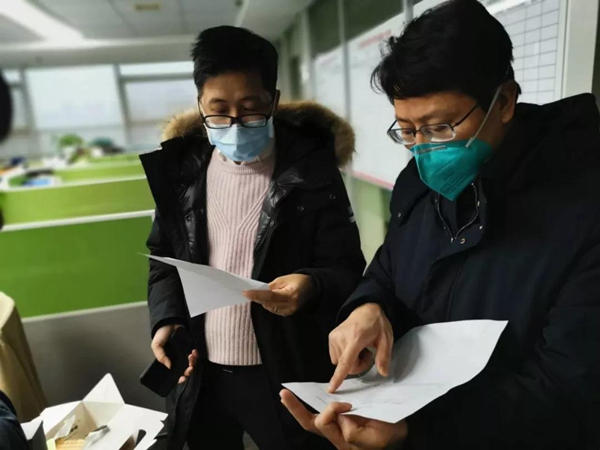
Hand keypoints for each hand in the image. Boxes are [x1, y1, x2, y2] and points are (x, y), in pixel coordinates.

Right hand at [151, 324, 198, 383]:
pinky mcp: (191, 347)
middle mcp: (178, 359)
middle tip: (189, 368)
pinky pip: (196, 354)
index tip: (182, 378)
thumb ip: (160, 357)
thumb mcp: (156, 346)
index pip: (175, 373)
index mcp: (169, 361)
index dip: (179, 378)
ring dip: (193, 362)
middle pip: (186, 370)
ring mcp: (185, 353)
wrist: (170, 322)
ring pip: (192, 363)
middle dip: (189, 371)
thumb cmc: (161, 334)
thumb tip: (169, 366)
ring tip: (191, 356)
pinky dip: (196, 355)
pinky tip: (193, 351)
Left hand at [243, 274, 314, 315]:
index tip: (246, 292)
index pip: (270, 296)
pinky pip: (275, 311)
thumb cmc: (298, 280)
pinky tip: (265, 301)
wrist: (312, 287)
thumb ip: (272, 286)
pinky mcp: (289, 313)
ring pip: (271, 308)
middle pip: (269, 303)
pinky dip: (269, 305)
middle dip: (258, 298)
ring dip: (262, 302)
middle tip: (247, 293)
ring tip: (256, 296)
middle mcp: (291, 305)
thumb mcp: (284, 279)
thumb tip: (261, 291)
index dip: (257, 294)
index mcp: (290, 294)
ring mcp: (290, 311)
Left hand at [280, 389, 406, 449]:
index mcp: (344, 440)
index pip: (325, 423)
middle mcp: (337, 436)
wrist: (400, 439)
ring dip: (298, 408)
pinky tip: (303, 397)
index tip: (347, 404)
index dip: (331, 411)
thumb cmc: (391, 437)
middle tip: (284, 394)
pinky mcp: (341, 423)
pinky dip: (310, 406)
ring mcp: (337, 430)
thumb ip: (356, 433)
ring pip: (312, 420)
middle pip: (311, 423)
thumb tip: (342, 419)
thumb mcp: (378, 437)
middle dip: (296, 409)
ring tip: (286, 395)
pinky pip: (322, 416)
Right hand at [328, 303, 393, 392]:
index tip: (331, 388)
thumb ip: (384, 356)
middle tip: (368, 354)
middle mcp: (341, 338)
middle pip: (346, 366)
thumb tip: (383, 373)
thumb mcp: (386, 339)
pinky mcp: (331, 337)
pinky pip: (336, 357)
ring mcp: (334, 337)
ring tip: (360, 349)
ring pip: (340, 363)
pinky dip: (344, 356)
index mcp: (355, 339)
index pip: (345, 361)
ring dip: (351, 361)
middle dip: (358, 366)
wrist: (366, 308)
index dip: (338, 377)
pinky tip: (352, 346)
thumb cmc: (377, 324)